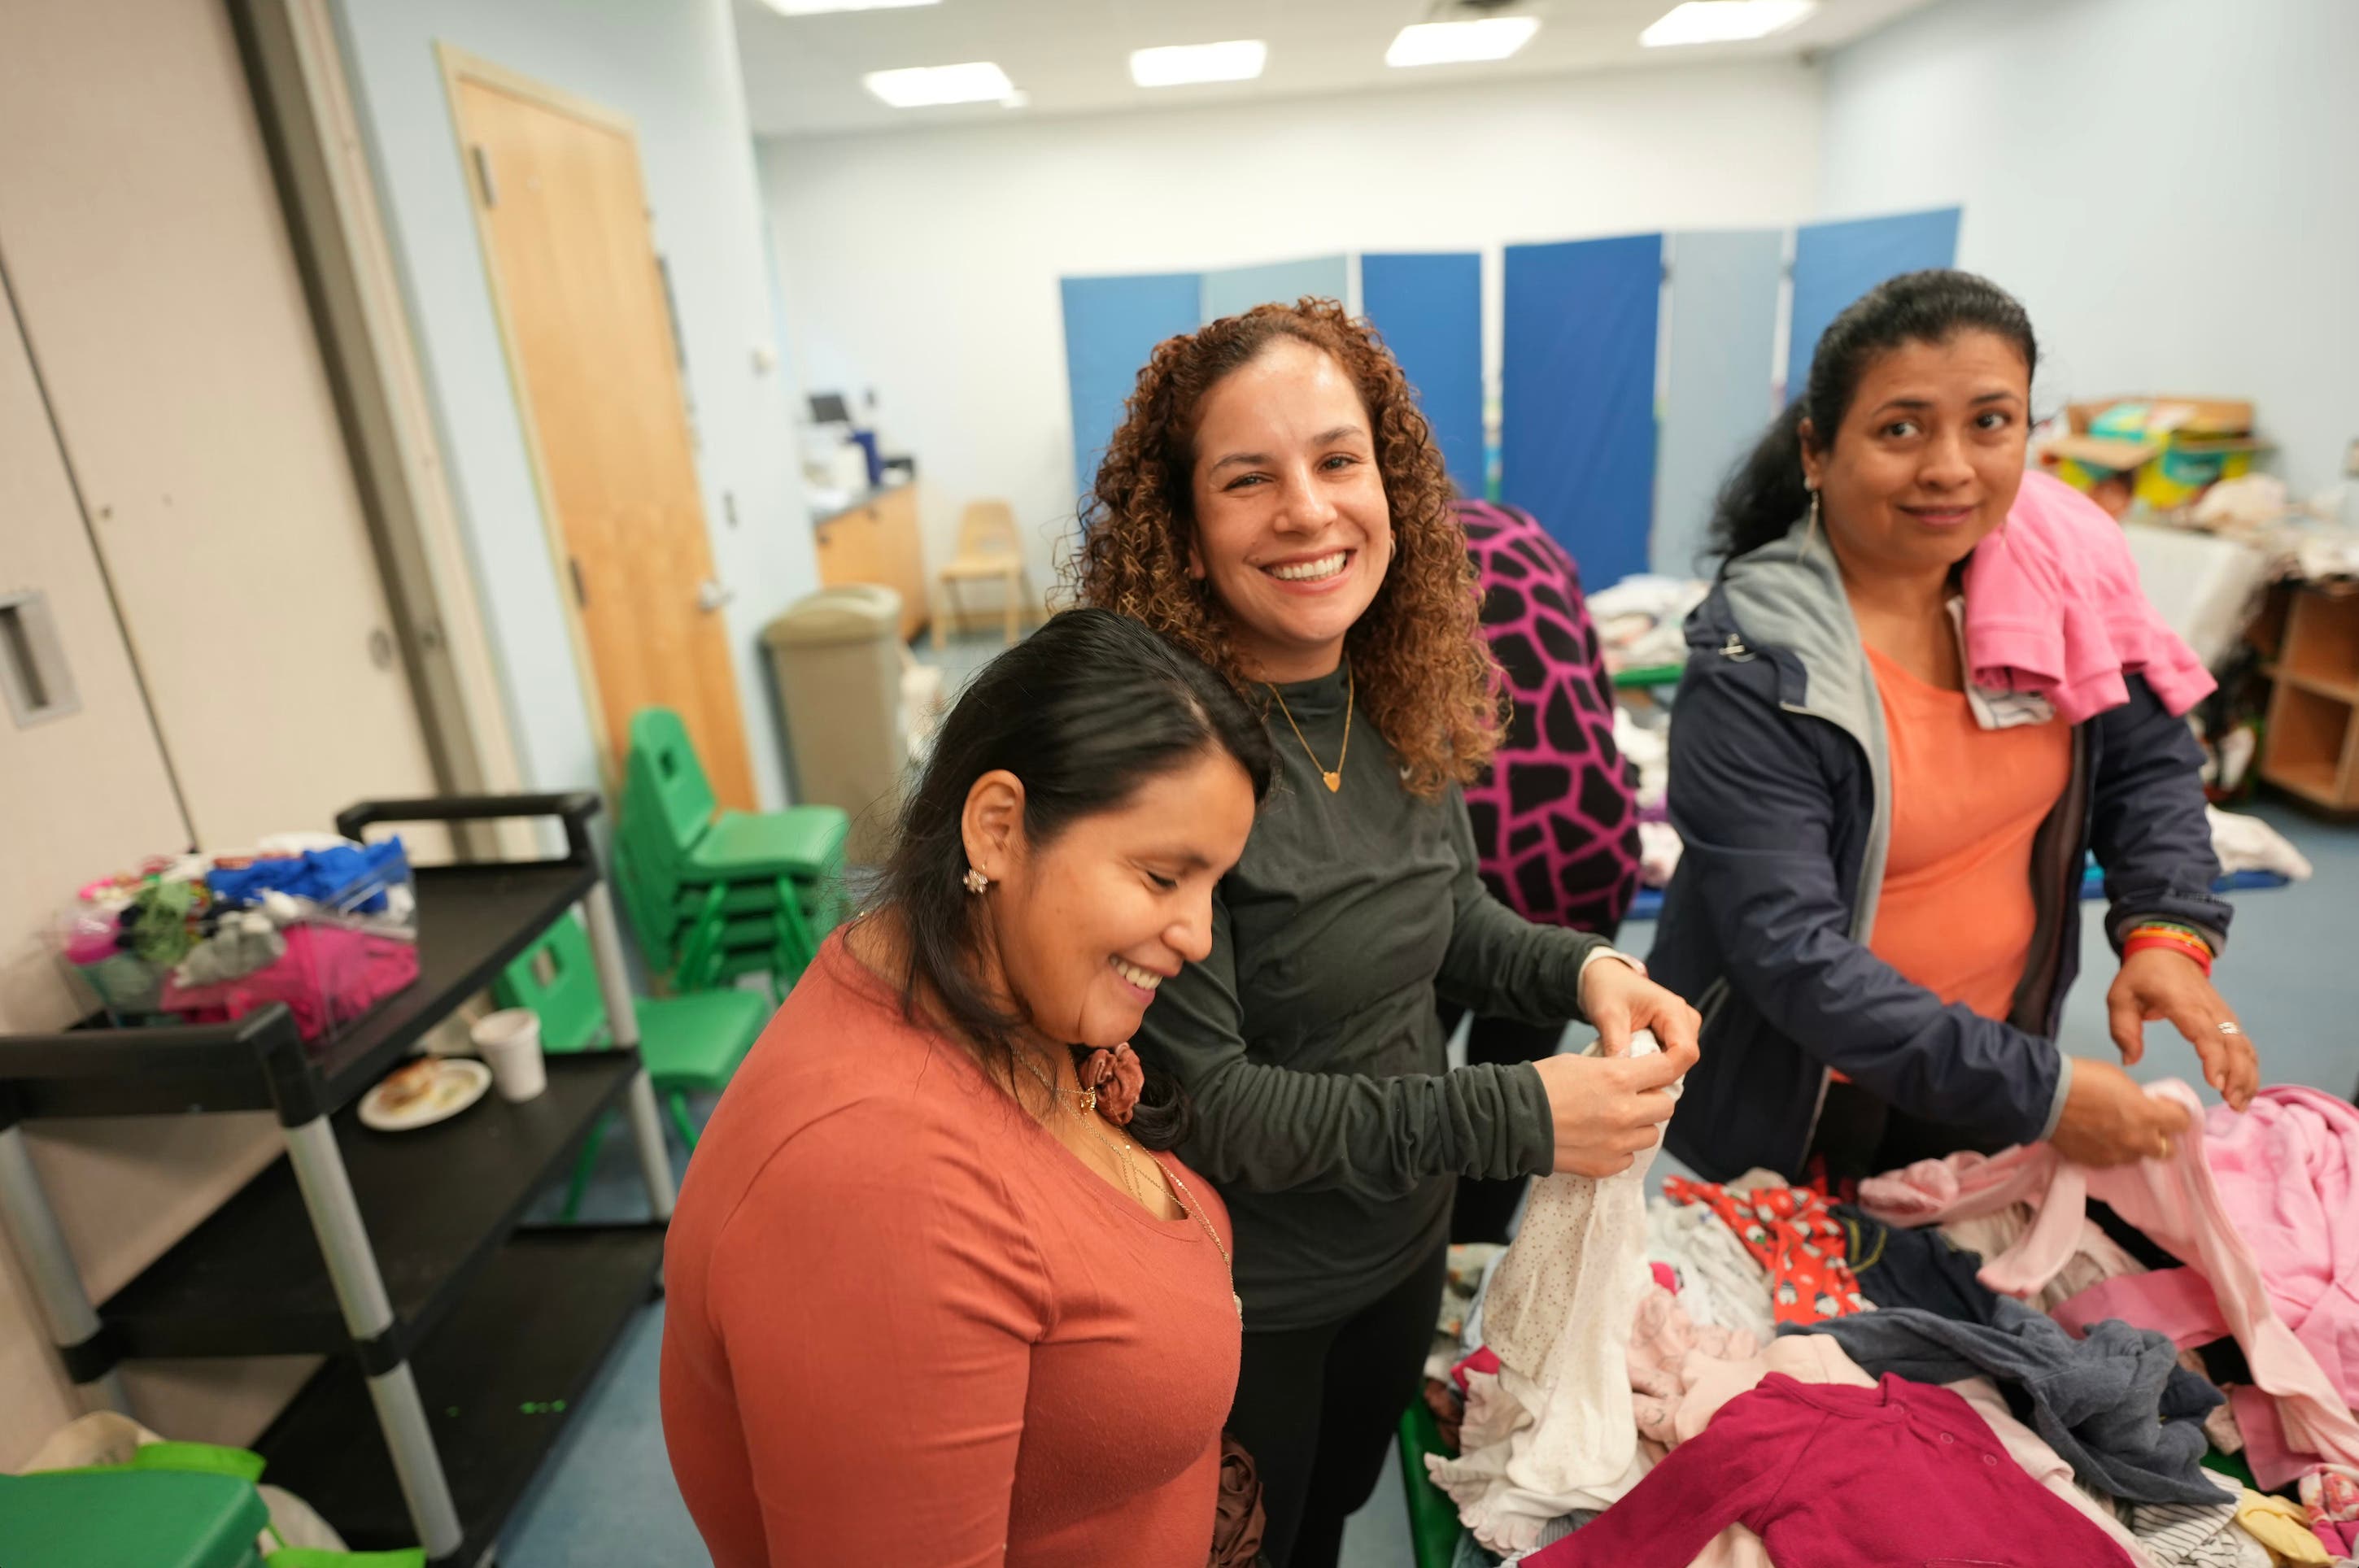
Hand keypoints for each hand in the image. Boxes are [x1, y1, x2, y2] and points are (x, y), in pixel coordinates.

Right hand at [1533, 1042, 1691, 1177]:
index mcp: (1618, 1078)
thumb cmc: (1540, 1085)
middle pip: (1666, 1106)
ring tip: (1614, 1120)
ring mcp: (1617, 1142)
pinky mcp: (1606, 1166)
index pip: (1669, 1069)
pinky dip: (1620, 1149)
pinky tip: (1599, 1139)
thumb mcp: (1580, 1063)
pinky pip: (1629, 1157)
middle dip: (1654, 1100)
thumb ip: (1614, 1070)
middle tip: (1636, 1097)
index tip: (1673, 1066)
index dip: (1674, 1065)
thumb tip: (1634, 1077)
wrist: (1511, 1121)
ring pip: (1651, 1135)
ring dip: (1639, 1126)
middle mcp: (1624, 1111)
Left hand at [1580, 956, 1703, 1065]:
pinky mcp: (1674, 1037)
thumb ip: (1617, 1044)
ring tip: (1626, 1063)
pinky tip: (1631, 1061)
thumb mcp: (1608, 1015)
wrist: (1606, 978)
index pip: (1684, 1053)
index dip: (1664, 1072)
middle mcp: (1685, 1020)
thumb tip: (1623, 1077)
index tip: (1636, 1081)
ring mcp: (1683, 1029)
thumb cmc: (1607, 989)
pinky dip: (1650, 1066)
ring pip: (1676, 1064)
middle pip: (1682, 1062)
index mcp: (1674, 1010)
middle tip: (1625, 1073)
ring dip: (1652, 1070)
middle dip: (1656, 1073)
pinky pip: (1668, 1061)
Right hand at [2050, 1057, 2192, 1166]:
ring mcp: (2117, 1156)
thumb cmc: (2084, 1078)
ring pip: (2139, 1157)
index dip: (2175, 1113)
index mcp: (2148, 1116)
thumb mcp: (2121, 1081)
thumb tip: (2143, 1108)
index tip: (2164, 1107)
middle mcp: (2138, 1141)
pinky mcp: (2096, 1164)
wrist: (2044, 1097)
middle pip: (2168, 1150)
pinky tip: (2097, 1137)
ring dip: (2134, 1145)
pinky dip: (2111, 1150)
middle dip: (2161, 1137)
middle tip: (2145, 1124)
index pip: (2183, 1123)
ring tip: (2115, 1131)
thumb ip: (2139, 1100)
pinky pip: (2114, 1161)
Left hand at [2106, 947, 2257, 1110]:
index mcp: (2183, 1002)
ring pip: (2244, 1046)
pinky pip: (2244, 1044)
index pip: (2205, 1032)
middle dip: (2237, 1075)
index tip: (2216, 1083)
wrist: (2168, 950)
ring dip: (2247, 1075)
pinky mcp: (2228, 1019)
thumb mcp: (2120, 996)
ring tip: (2240, 1103)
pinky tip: (2246, 1089)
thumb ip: (2123, 1028)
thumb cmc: (2142, 976)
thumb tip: (2130, 1060)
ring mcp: (2222, 1013)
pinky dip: (2249, 1066)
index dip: (2213, 1058)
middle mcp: (2209, 1009)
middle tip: (2233, 1104)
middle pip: (2232, 1044)